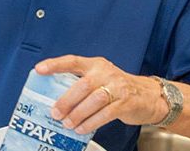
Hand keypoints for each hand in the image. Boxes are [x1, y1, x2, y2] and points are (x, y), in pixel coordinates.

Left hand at [35, 55, 166, 133]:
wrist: (149, 96)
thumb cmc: (119, 87)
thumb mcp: (100, 78)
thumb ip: (82, 84)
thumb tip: (55, 99)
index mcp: (96, 64)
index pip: (72, 61)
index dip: (55, 64)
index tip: (39, 69)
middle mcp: (106, 72)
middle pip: (82, 85)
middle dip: (66, 101)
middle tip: (56, 113)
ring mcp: (117, 87)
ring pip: (94, 100)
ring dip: (78, 114)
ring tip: (68, 123)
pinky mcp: (126, 102)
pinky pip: (105, 114)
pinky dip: (91, 122)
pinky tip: (82, 128)